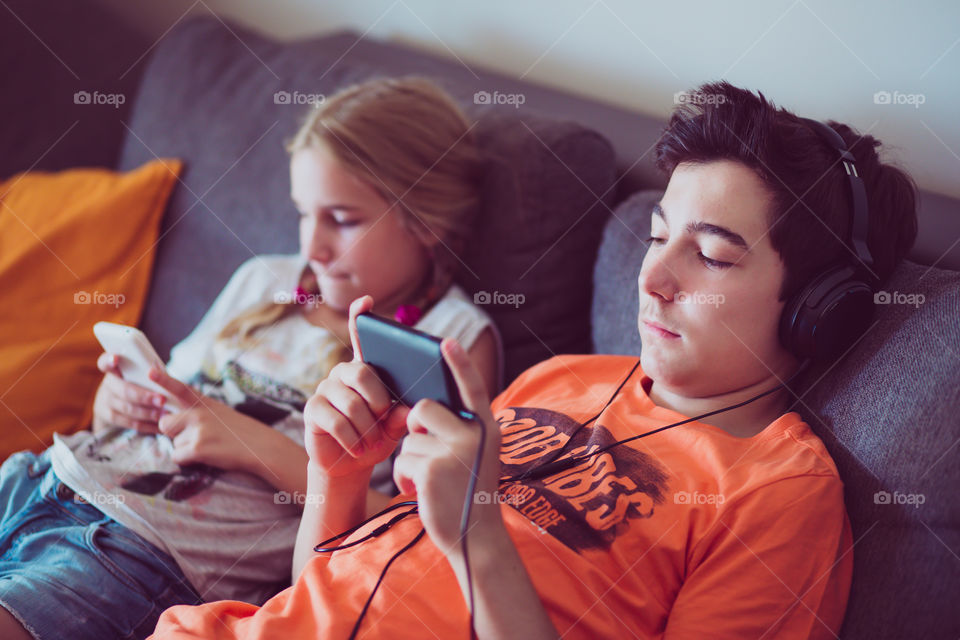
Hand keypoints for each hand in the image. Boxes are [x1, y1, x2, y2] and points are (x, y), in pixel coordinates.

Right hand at [91, 352, 170, 433]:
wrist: (122, 402)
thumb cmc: (140, 383)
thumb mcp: (143, 374)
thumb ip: (150, 372)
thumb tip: (164, 375)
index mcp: (116, 369)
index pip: (105, 362)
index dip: (109, 360)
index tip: (116, 358)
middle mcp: (108, 384)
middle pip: (123, 390)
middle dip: (144, 396)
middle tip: (162, 400)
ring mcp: (105, 401)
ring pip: (125, 408)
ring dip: (147, 413)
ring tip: (164, 414)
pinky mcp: (107, 417)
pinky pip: (127, 423)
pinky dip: (144, 425)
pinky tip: (157, 424)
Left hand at [148, 367, 267, 472]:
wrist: (263, 447)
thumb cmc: (243, 433)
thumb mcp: (221, 413)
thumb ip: (198, 411)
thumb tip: (172, 420)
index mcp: (205, 403)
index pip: (180, 388)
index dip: (163, 379)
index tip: (149, 371)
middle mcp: (199, 413)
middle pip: (165, 423)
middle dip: (174, 433)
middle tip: (196, 437)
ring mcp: (198, 430)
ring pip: (173, 443)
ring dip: (185, 449)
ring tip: (209, 447)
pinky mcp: (198, 448)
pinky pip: (177, 457)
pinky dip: (188, 461)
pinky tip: (207, 457)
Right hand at [303, 296, 409, 477]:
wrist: (350, 465)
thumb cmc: (376, 438)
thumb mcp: (395, 427)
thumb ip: (402, 415)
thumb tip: (408, 408)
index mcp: (365, 369)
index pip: (360, 337)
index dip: (361, 317)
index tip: (366, 300)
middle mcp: (343, 373)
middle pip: (363, 373)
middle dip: (379, 402)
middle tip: (383, 421)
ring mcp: (325, 388)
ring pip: (352, 403)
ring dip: (367, 429)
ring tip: (371, 442)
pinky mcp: (312, 408)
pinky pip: (337, 422)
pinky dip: (353, 440)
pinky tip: (357, 449)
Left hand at [393, 338, 503, 556]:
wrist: (475, 537)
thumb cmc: (468, 492)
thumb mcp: (474, 456)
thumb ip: (460, 430)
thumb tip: (424, 409)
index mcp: (487, 427)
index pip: (472, 388)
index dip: (459, 363)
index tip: (446, 341)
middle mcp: (474, 434)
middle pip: (424, 410)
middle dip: (417, 430)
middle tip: (429, 454)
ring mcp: (455, 450)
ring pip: (410, 439)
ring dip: (411, 462)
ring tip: (430, 481)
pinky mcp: (433, 468)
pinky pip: (402, 460)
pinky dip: (404, 478)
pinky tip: (422, 491)